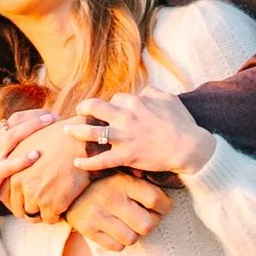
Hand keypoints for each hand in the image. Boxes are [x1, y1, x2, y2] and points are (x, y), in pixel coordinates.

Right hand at [0, 113, 48, 221]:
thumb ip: (2, 141)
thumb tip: (20, 131)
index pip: (15, 119)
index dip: (34, 115)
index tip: (52, 116)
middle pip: (15, 123)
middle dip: (36, 117)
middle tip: (55, 116)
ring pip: (11, 138)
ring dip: (31, 128)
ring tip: (48, 123)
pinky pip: (7, 165)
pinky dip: (21, 159)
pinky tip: (35, 155)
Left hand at [0, 118, 97, 222]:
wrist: (80, 142)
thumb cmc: (56, 138)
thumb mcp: (27, 145)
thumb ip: (16, 161)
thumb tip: (11, 168)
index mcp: (11, 172)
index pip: (5, 196)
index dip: (16, 199)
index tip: (27, 197)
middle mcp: (20, 185)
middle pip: (19, 209)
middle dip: (29, 208)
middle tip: (42, 202)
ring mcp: (35, 196)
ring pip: (34, 216)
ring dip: (43, 212)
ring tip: (53, 202)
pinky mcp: (52, 204)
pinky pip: (50, 219)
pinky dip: (57, 215)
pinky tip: (63, 203)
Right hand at [67, 171, 175, 253]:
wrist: (69, 189)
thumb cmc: (105, 182)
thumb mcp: (124, 175)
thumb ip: (144, 183)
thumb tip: (172, 187)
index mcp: (123, 181)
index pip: (156, 200)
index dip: (164, 207)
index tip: (161, 206)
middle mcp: (110, 198)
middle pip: (147, 225)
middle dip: (150, 223)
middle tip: (145, 217)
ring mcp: (97, 215)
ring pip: (132, 239)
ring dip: (134, 233)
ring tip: (129, 223)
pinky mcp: (88, 230)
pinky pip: (116, 247)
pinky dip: (119, 241)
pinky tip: (116, 229)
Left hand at [75, 87, 212, 177]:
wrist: (189, 147)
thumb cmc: (181, 122)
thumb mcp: (168, 98)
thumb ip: (151, 92)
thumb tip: (141, 92)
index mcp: (135, 102)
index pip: (114, 98)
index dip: (111, 104)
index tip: (111, 110)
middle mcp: (124, 117)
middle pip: (94, 108)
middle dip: (83, 109)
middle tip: (78, 111)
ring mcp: (123, 138)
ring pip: (91, 132)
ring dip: (76, 131)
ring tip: (67, 132)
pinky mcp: (125, 156)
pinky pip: (101, 160)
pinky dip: (87, 163)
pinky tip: (76, 163)